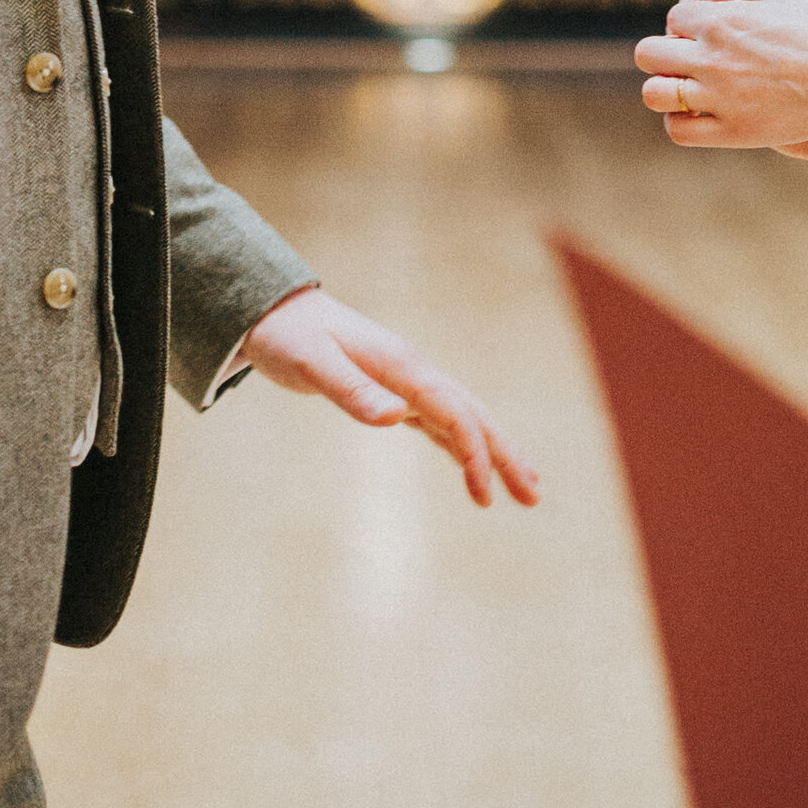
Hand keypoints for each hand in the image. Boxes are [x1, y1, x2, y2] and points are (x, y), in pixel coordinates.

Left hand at [241, 286, 540, 509]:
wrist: (274, 310)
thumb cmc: (288, 338)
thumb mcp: (312, 365)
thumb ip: (353, 391)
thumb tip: (397, 417)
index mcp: (402, 366)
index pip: (453, 412)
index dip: (474, 454)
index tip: (484, 497)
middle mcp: (412, 372)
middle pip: (473, 414)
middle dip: (505, 454)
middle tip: (534, 497)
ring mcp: (405, 380)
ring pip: (462, 417)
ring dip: (493, 451)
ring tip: (523, 488)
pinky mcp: (393, 390)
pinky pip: (439, 420)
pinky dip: (461, 444)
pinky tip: (472, 466)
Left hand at [636, 0, 807, 148]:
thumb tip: (707, 1)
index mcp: (721, 19)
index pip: (673, 19)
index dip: (687, 29)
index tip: (705, 38)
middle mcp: (712, 55)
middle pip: (649, 54)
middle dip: (664, 57)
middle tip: (686, 65)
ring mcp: (720, 95)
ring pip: (654, 94)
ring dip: (664, 91)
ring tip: (686, 92)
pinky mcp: (734, 131)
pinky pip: (680, 130)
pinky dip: (681, 123)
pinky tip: (700, 116)